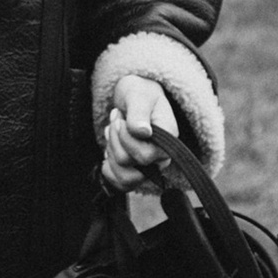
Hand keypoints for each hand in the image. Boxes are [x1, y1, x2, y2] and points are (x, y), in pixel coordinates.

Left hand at [100, 75, 179, 192]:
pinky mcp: (136, 171)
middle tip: (117, 120)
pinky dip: (109, 168)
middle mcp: (161, 157)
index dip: (125, 138)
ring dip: (111, 151)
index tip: (122, 118)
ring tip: (114, 133)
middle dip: (115, 139)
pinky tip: (109, 150)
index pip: (144, 155)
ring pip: (123, 176)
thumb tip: (142, 132)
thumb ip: (139, 111)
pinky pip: (120, 184)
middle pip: (128, 163)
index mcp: (168, 139)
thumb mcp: (139, 94)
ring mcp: (149, 167)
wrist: (136, 98)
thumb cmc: (140, 94)